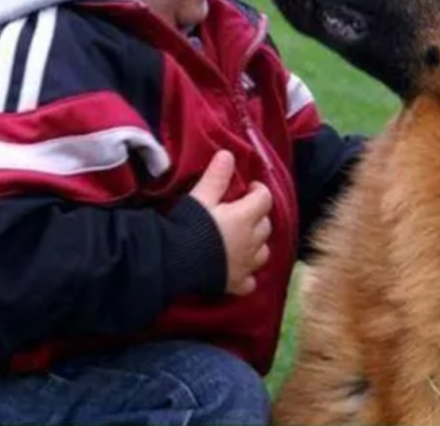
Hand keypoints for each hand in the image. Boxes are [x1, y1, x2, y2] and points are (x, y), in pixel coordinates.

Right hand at [189, 151, 272, 295]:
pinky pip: (250, 281)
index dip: (259, 190)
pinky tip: (238, 268)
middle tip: (243, 210)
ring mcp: (245, 265)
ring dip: (257, 243)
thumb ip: (217, 177)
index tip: (249, 187)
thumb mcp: (201, 197)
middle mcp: (251, 242)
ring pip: (263, 252)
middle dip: (258, 215)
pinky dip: (248, 273)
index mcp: (245, 217)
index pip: (264, 199)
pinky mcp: (235, 284)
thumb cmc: (189, 225)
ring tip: (243, 238)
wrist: (174, 261)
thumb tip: (228, 154)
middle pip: (265, 225)